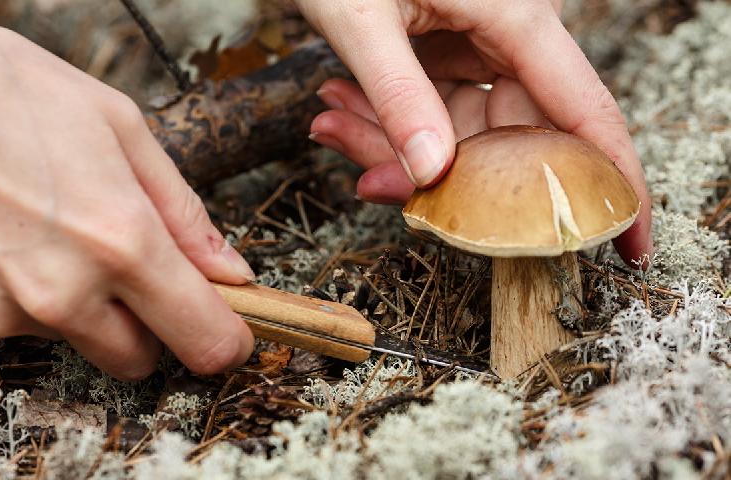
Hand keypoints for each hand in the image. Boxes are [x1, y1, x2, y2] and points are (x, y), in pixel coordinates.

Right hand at [0, 4, 254, 379]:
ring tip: (58, 226)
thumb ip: (185, 214)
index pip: (202, 339)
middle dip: (153, 324)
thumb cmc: (9, 90)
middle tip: (140, 266)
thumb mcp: (122, 129)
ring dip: (87, 304)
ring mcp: (4, 312)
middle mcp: (64, 293)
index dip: (226, 337)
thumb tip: (230, 271)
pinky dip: (31, 294)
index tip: (230, 324)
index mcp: (121, 243)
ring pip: (79, 338)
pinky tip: (11, 233)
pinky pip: (21, 323)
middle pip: (140, 358)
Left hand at [297, 0, 651, 263]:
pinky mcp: (452, 50)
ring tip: (332, 123)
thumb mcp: (362, 19)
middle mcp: (511, 35)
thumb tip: (430, 174)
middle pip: (504, 137)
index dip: (611, 183)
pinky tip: (340, 108)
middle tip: (370, 182)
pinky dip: (388, 122)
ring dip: (393, 144)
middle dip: (435, 174)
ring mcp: (481, 45)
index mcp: (517, 16)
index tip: (630, 244)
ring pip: (460, 130)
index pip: (584, 112)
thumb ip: (396, 94)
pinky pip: (435, 108)